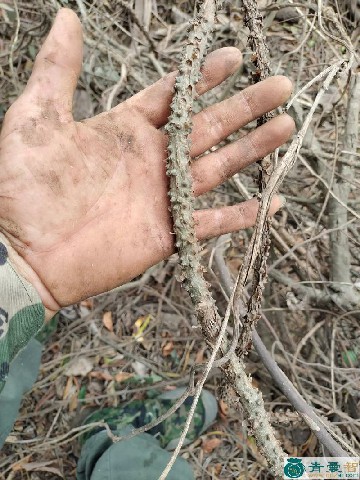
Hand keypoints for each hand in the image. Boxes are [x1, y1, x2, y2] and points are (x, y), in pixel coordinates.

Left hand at [0, 9, 293, 317]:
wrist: (21, 251)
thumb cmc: (23, 185)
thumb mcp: (38, 117)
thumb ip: (59, 69)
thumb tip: (67, 16)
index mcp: (126, 130)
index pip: (176, 97)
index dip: (204, 76)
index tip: (234, 57)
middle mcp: (151, 160)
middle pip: (208, 126)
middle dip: (245, 106)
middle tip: (280, 85)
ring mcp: (162, 197)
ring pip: (218, 167)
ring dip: (252, 150)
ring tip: (285, 127)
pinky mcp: (167, 233)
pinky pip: (211, 223)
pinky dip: (241, 216)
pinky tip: (271, 204)